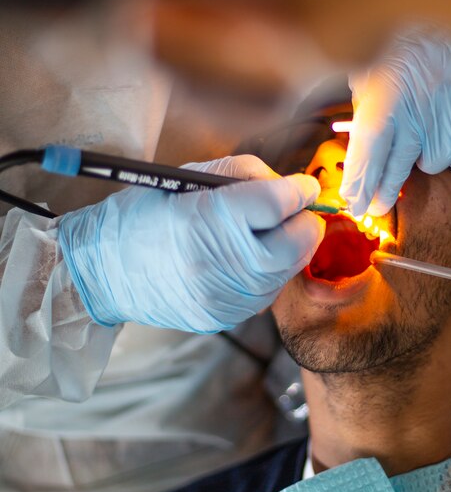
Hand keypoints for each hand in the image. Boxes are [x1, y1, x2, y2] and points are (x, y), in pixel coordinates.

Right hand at [58, 155, 324, 332]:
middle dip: (305, 222)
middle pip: (298, 242)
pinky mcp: (226, 316)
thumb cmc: (144, 215)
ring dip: (289, 247)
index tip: (305, 185)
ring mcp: (225, 296)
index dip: (300, 189)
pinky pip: (268, 291)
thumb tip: (292, 187)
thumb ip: (245, 175)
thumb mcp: (188, 176)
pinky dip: (269, 271)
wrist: (103, 271)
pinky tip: (245, 259)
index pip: (277, 202)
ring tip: (265, 233)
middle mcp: (219, 262)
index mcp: (205, 218)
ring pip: (288, 269)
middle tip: (297, 210)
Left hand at [340, 24, 450, 216]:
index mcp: (391, 98)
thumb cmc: (430, 39)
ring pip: (433, 164)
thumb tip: (355, 126)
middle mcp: (419, 121)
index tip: (353, 201)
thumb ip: (368, 94)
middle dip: (381, 193)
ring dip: (435, 149)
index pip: (368, 153)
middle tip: (375, 206)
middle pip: (394, 172)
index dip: (359, 181)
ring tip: (444, 115)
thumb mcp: (385, 58)